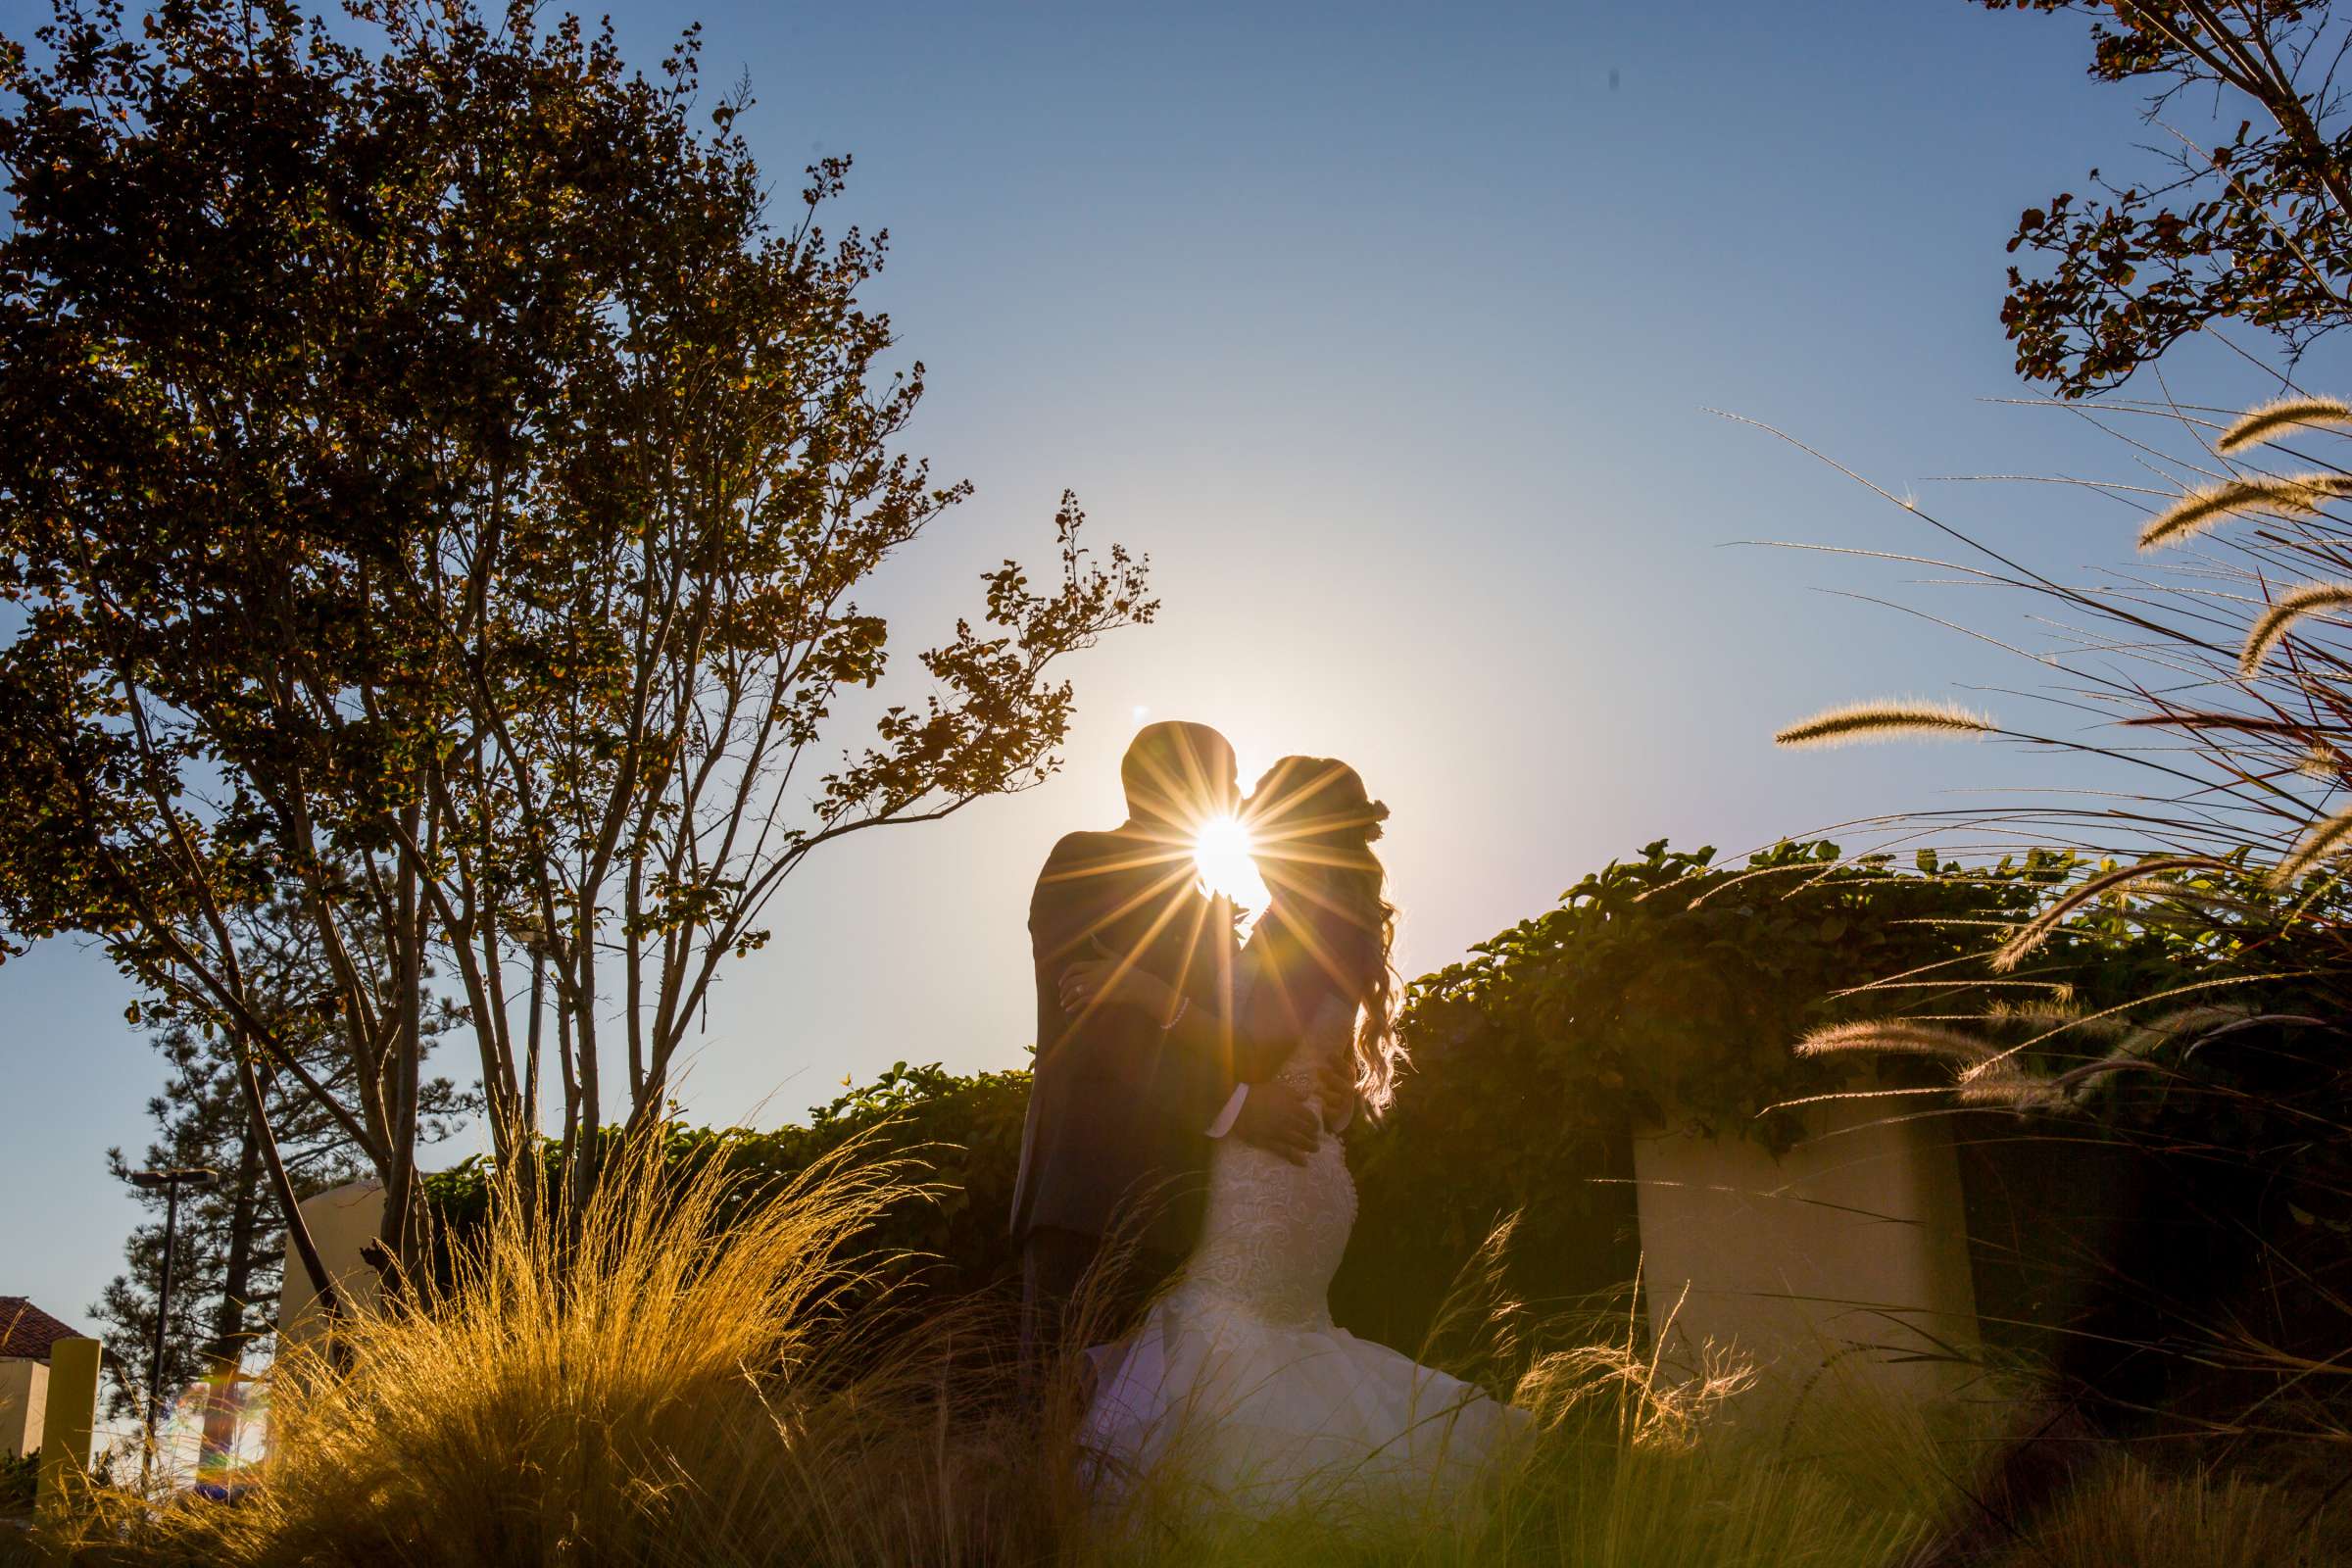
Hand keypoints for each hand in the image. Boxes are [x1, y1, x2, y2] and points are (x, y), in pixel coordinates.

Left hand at [1058, 956, 1178, 1020]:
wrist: (1139, 985)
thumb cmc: (1129, 971)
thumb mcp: (1114, 956)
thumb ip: (1101, 948)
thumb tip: (1092, 937)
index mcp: (1095, 965)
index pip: (1074, 967)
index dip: (1065, 975)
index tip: (1061, 982)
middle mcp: (1093, 975)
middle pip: (1071, 981)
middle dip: (1063, 989)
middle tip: (1061, 995)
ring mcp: (1095, 986)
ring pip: (1073, 992)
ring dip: (1066, 999)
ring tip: (1063, 1004)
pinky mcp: (1099, 997)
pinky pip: (1080, 1002)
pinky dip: (1072, 1007)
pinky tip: (1069, 1010)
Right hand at [1232, 1079, 1321, 1164]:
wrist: (1237, 1105)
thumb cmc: (1256, 1094)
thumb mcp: (1277, 1087)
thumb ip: (1294, 1093)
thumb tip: (1307, 1096)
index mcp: (1292, 1106)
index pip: (1309, 1117)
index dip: (1315, 1123)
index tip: (1316, 1127)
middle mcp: (1289, 1121)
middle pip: (1307, 1131)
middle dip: (1314, 1136)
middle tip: (1316, 1139)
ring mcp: (1280, 1133)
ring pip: (1299, 1142)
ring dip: (1309, 1147)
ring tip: (1315, 1149)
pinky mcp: (1270, 1143)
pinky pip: (1286, 1152)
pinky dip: (1296, 1158)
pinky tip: (1304, 1162)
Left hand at [1314, 1054, 1356, 1126]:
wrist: (1319, 1111)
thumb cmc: (1319, 1081)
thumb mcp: (1323, 1066)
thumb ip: (1330, 1052)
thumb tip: (1333, 1028)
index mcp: (1345, 1078)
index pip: (1348, 1070)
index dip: (1340, 1063)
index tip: (1329, 1055)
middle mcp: (1347, 1091)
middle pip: (1346, 1085)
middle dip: (1334, 1078)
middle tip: (1320, 1071)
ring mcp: (1344, 1105)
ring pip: (1341, 1100)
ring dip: (1329, 1094)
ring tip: (1316, 1089)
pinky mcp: (1338, 1118)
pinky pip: (1335, 1115)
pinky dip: (1328, 1111)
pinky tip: (1319, 1106)